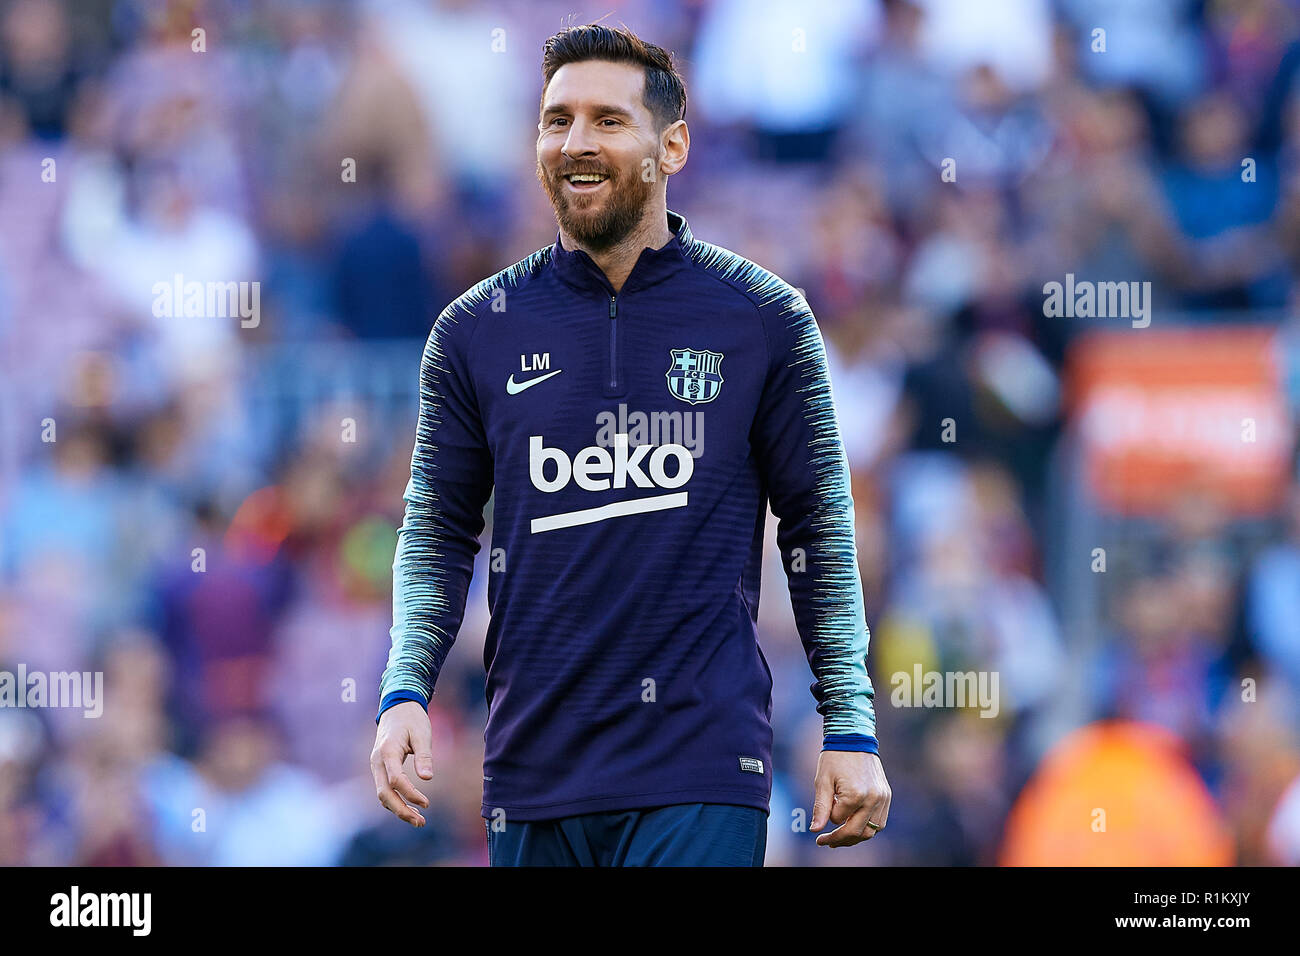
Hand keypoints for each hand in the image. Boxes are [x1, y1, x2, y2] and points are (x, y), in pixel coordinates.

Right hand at [370, 700, 433, 826]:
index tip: (427, 803)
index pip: (396, 780)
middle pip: (384, 793)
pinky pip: (384, 788)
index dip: (411, 794)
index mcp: (388, 751)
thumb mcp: (422, 734)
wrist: (397, 707)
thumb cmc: (412, 719)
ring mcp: (376, 765)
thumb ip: (424, 756)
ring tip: (419, 820)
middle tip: (421, 822)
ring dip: (398, 808)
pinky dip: (396, 800)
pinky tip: (410, 807)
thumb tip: (427, 778)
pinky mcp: (380, 768)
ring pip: (383, 794)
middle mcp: (377, 761)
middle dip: (401, 810)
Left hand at [810, 750, 890, 846]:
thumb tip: (815, 830)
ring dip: (856, 837)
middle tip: (826, 842)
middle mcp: (873, 798)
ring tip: (840, 837)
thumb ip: (821, 808)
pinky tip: (855, 825)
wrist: (854, 738)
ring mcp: (883, 797)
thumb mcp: (822, 781)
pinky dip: (867, 827)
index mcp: (856, 795)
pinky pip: (880, 821)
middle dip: (840, 840)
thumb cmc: (835, 758)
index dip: (827, 820)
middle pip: (858, 832)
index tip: (818, 826)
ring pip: (872, 831)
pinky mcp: (886, 795)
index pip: (839, 820)